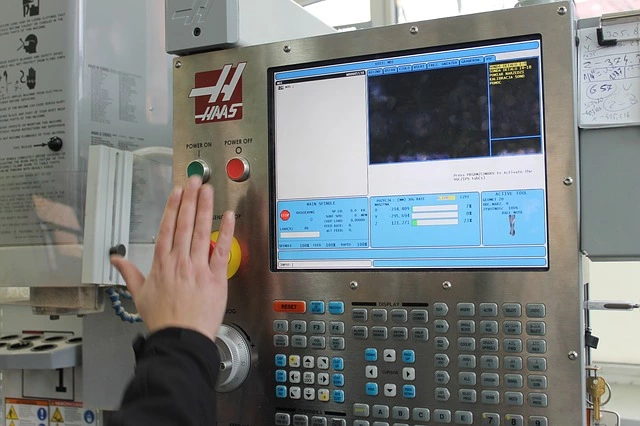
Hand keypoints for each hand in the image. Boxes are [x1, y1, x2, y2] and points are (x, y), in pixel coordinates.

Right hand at [110, 176, 235, 340]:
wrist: (180, 338)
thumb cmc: (162, 319)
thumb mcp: (139, 295)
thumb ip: (129, 273)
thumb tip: (115, 260)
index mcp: (161, 264)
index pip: (167, 228)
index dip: (173, 207)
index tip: (178, 191)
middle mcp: (179, 262)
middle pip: (184, 224)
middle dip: (190, 200)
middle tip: (195, 180)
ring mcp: (197, 268)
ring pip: (201, 232)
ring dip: (205, 209)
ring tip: (208, 190)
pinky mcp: (215, 277)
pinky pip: (221, 251)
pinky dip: (225, 233)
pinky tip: (228, 217)